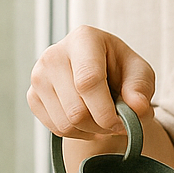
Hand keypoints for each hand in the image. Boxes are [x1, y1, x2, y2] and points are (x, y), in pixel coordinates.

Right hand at [27, 26, 155, 138]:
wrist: (99, 72)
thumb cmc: (120, 69)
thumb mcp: (139, 72)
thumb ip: (140, 88)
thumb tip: (138, 108)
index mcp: (83, 39)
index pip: (88, 81)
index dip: (107, 111)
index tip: (123, 123)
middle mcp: (54, 55)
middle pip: (76, 110)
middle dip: (102, 126)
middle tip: (118, 123)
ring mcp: (39, 76)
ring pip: (65, 124)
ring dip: (91, 132)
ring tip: (104, 120)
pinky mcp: (33, 95)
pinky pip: (55, 128)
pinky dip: (77, 133)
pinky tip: (88, 121)